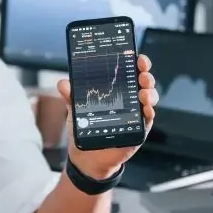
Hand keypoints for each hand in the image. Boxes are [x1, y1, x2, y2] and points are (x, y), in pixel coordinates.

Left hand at [57, 54, 157, 178]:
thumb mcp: (75, 109)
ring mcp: (136, 114)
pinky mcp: (138, 130)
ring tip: (143, 92)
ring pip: (150, 98)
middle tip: (142, 74)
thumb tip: (63, 83)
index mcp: (117, 90)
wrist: (86, 157)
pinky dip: (149, 112)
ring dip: (150, 93)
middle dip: (146, 75)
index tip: (137, 56)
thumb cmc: (85, 128)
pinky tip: (147, 108)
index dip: (136, 63)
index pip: (130, 71)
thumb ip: (71, 96)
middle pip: (143, 82)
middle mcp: (130, 99)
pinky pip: (148, 119)